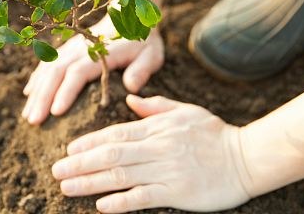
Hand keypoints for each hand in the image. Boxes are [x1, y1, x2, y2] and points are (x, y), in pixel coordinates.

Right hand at [22, 17, 163, 124]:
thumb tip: (131, 87)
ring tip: (28, 116)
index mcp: (100, 52)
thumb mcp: (151, 54)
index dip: (66, 92)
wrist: (129, 15)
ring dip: (37, 92)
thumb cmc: (142, 41)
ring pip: (48, 69)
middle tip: (34, 121)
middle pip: (56, 72)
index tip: (55, 112)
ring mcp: (71, 47)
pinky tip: (29, 94)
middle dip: (43, 97)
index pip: (78, 72)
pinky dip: (37, 78)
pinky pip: (47, 63)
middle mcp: (80, 48)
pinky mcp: (67, 49)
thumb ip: (142, 70)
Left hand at [51, 95, 251, 212]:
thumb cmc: (215, 133)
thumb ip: (155, 106)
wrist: (248, 157)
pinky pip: (144, 197)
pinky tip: (101, 205)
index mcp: (157, 127)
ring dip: (90, 182)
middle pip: (112, 155)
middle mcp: (158, 147)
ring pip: (121, 176)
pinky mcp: (178, 192)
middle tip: (56, 170)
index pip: (116, 133)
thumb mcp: (185, 111)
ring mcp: (167, 170)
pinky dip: (121, 202)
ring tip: (67, 188)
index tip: (69, 149)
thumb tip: (130, 100)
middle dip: (80, 163)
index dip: (90, 142)